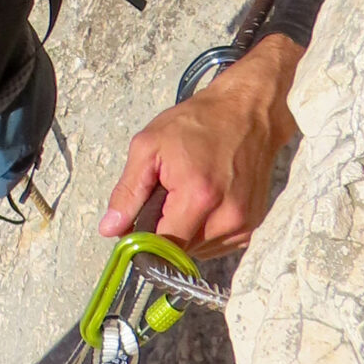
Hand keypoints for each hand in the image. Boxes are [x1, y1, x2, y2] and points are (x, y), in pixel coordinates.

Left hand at [99, 34, 302, 257]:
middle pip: (181, 252)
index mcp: (198, 197)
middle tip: (164, 198)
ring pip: (199, 251)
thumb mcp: (148, 147)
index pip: (163, 248)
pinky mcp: (253, 225)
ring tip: (186, 195)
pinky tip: (203, 202)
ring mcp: (244, 225)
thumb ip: (128, 192)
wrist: (246, 112)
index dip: (144, 242)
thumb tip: (109, 229)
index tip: (136, 226)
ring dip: (185, 232)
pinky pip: (219, 244)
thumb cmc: (196, 123)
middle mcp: (227, 218)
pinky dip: (204, 230)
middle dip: (165, 232)